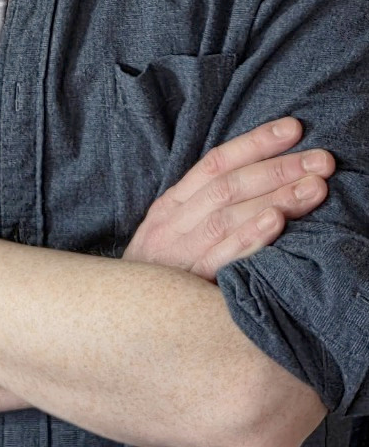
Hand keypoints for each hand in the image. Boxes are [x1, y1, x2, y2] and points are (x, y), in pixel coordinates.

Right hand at [124, 116, 333, 280]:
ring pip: (229, 215)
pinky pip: (222, 255)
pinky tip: (276, 223)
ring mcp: (179, 251)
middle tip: (322, 160)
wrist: (123, 317)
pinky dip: (249, 237)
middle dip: (278, 168)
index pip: (215, 163)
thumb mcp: (173, 233)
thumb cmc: (162, 274)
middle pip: (228, 186)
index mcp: (171, 205)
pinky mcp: (189, 281)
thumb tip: (257, 181)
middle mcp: (173, 222)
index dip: (254, 142)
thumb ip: (205, 209)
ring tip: (315, 188)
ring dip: (276, 198)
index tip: (293, 128)